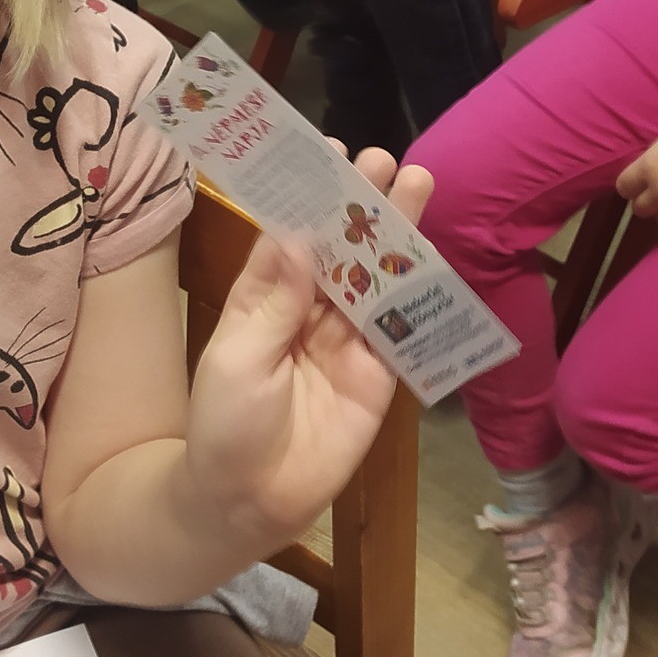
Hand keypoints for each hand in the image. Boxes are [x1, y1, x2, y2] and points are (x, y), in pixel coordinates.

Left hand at [182, 147, 434, 543]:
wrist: (250, 501)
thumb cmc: (225, 426)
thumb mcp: (237, 358)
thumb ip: (273, 302)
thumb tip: (299, 238)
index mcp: (264, 299)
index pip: (290, 237)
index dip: (308, 197)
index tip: (327, 155)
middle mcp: (307, 311)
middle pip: (340, 249)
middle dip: (361, 205)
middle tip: (382, 158)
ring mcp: (346, 341)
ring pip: (375, 279)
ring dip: (395, 235)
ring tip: (417, 183)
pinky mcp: (378, 374)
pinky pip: (400, 329)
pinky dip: (417, 293)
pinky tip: (432, 253)